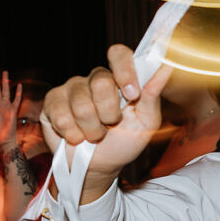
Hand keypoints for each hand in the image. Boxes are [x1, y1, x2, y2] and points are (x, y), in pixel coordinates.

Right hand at [40, 44, 172, 176]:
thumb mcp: (146, 121)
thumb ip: (153, 94)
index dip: (125, 71)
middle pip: (101, 82)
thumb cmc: (125, 141)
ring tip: (96, 135)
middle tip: (112, 125)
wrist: (100, 166)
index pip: (119, 54)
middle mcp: (94, 79)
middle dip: (110, 113)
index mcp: (119, 78)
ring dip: (92, 129)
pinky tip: (77, 136)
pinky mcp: (53, 102)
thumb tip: (166, 67)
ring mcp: (71, 88)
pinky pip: (62, 115)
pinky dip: (73, 133)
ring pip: (81, 104)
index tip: (132, 94)